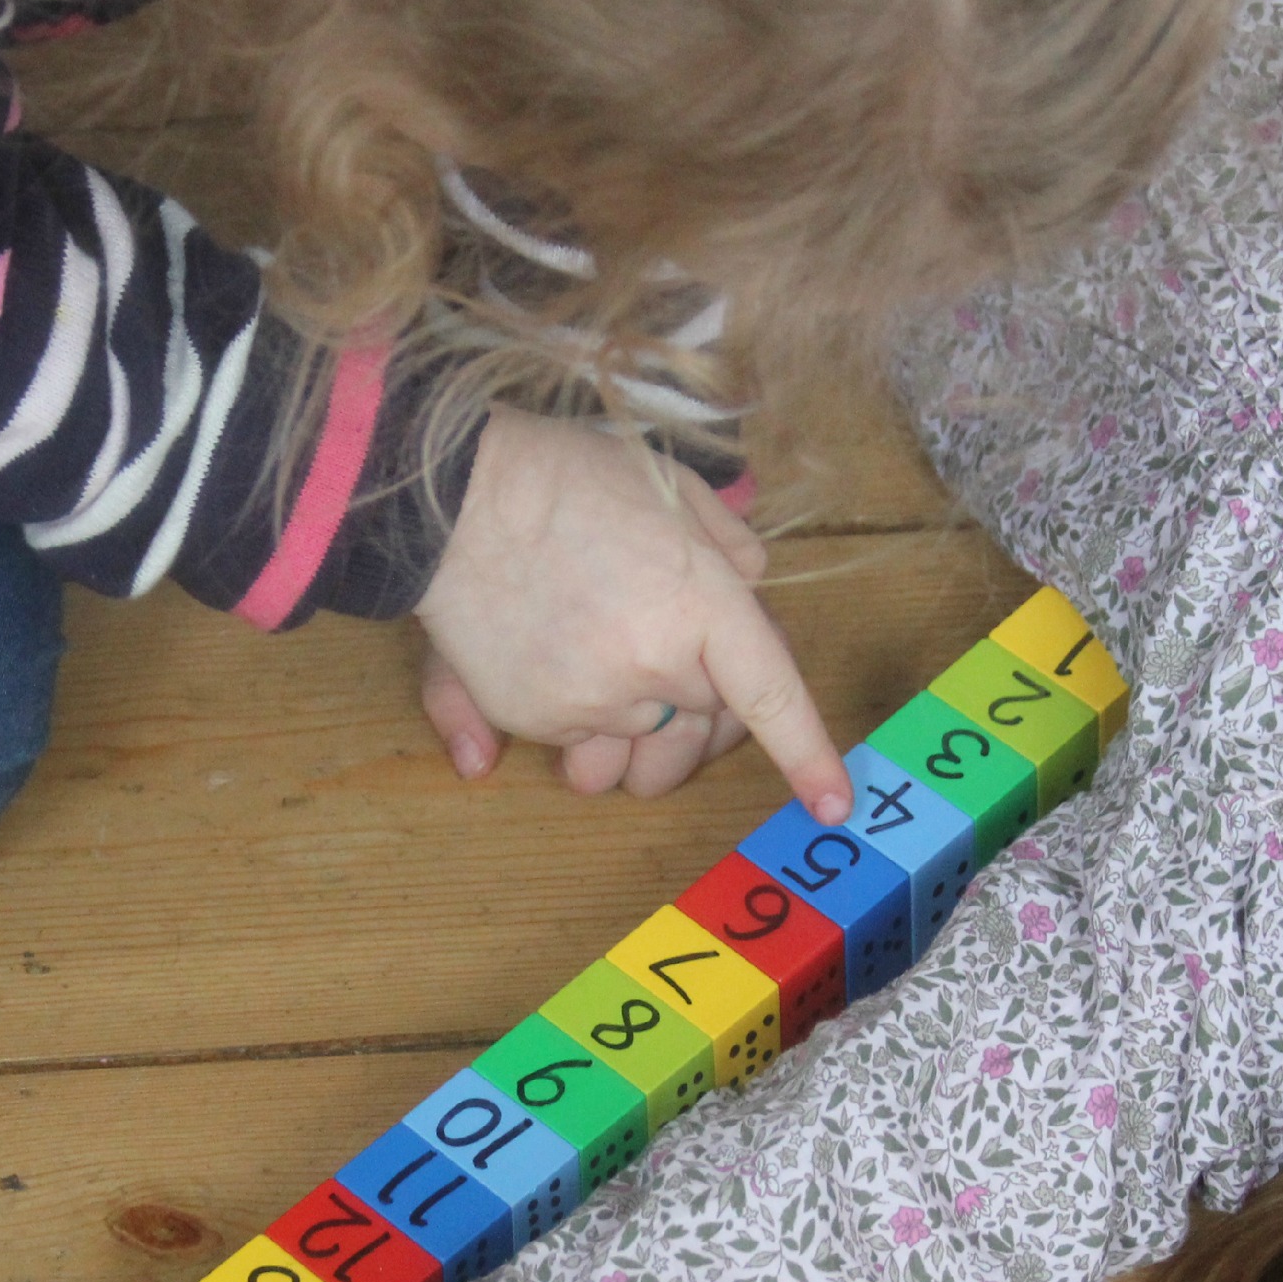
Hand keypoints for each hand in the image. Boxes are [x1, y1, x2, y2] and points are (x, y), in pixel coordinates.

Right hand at [413, 412, 849, 819]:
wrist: (449, 495)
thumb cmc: (565, 477)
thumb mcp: (673, 487)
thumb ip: (730, 548)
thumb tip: (750, 593)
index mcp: (701, 600)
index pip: (768, 693)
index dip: (806, 754)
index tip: (832, 804)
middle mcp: (652, 664)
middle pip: (703, 726)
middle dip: (695, 705)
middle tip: (664, 655)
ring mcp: (589, 701)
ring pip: (639, 752)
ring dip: (635, 731)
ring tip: (601, 665)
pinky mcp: (533, 719)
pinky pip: (578, 743)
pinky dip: (575, 716)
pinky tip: (549, 650)